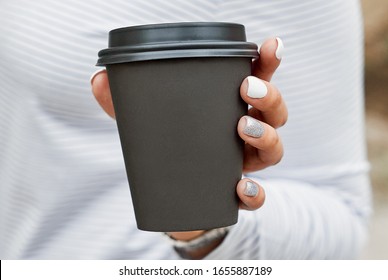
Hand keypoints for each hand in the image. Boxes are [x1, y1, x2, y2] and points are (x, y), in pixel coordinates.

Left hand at [91, 37, 286, 243]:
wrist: (174, 200)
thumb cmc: (170, 151)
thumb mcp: (150, 123)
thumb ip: (125, 101)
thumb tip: (100, 78)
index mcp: (229, 110)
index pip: (257, 80)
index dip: (267, 62)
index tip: (270, 45)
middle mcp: (246, 134)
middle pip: (275, 113)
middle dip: (269, 96)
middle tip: (247, 88)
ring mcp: (245, 164)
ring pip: (274, 150)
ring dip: (266, 137)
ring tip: (242, 128)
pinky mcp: (237, 195)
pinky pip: (257, 197)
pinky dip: (254, 193)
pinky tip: (239, 188)